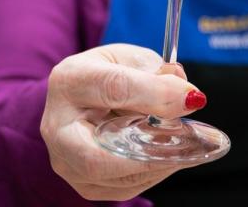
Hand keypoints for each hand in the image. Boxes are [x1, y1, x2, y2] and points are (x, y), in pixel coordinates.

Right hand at [40, 44, 204, 200]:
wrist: (89, 97)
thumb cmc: (112, 74)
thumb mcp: (135, 61)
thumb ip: (158, 75)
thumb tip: (187, 98)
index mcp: (70, 81)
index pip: (114, 88)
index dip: (157, 94)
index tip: (191, 97)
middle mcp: (57, 127)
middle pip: (98, 155)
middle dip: (149, 150)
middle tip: (187, 139)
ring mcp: (65, 161)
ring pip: (116, 177)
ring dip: (159, 162)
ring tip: (186, 144)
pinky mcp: (84, 183)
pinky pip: (125, 187)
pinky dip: (154, 172)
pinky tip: (169, 154)